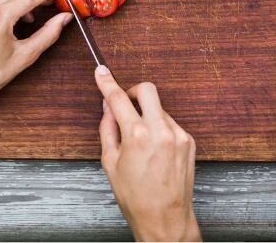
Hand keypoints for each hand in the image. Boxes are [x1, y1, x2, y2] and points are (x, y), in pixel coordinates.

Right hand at [96, 66, 200, 241]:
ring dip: (146, 113)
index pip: (119, 98)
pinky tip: (153, 147)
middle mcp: (161, 132)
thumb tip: (108, 107)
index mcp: (137, 137)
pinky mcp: (188, 142)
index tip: (101, 71)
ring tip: (139, 138)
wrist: (165, 219)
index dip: (106, 82)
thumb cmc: (135, 196)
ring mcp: (178, 136)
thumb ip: (107, 128)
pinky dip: (158, 126)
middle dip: (133, 91)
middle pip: (147, 90)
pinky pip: (169, 122)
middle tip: (125, 103)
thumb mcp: (109, 162)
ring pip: (158, 108)